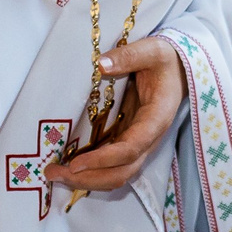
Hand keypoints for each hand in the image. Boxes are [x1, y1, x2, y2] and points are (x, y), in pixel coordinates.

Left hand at [46, 34, 187, 193]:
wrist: (178, 70)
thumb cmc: (165, 61)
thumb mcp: (152, 51)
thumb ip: (129, 56)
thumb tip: (100, 65)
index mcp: (157, 119)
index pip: (131, 149)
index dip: (104, 160)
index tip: (76, 163)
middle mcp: (149, 139)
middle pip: (122, 172)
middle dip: (88, 178)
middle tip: (53, 173)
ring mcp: (138, 144)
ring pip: (116, 174)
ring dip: (86, 180)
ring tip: (54, 173)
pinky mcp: (127, 142)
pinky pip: (110, 166)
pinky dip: (89, 172)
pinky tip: (66, 167)